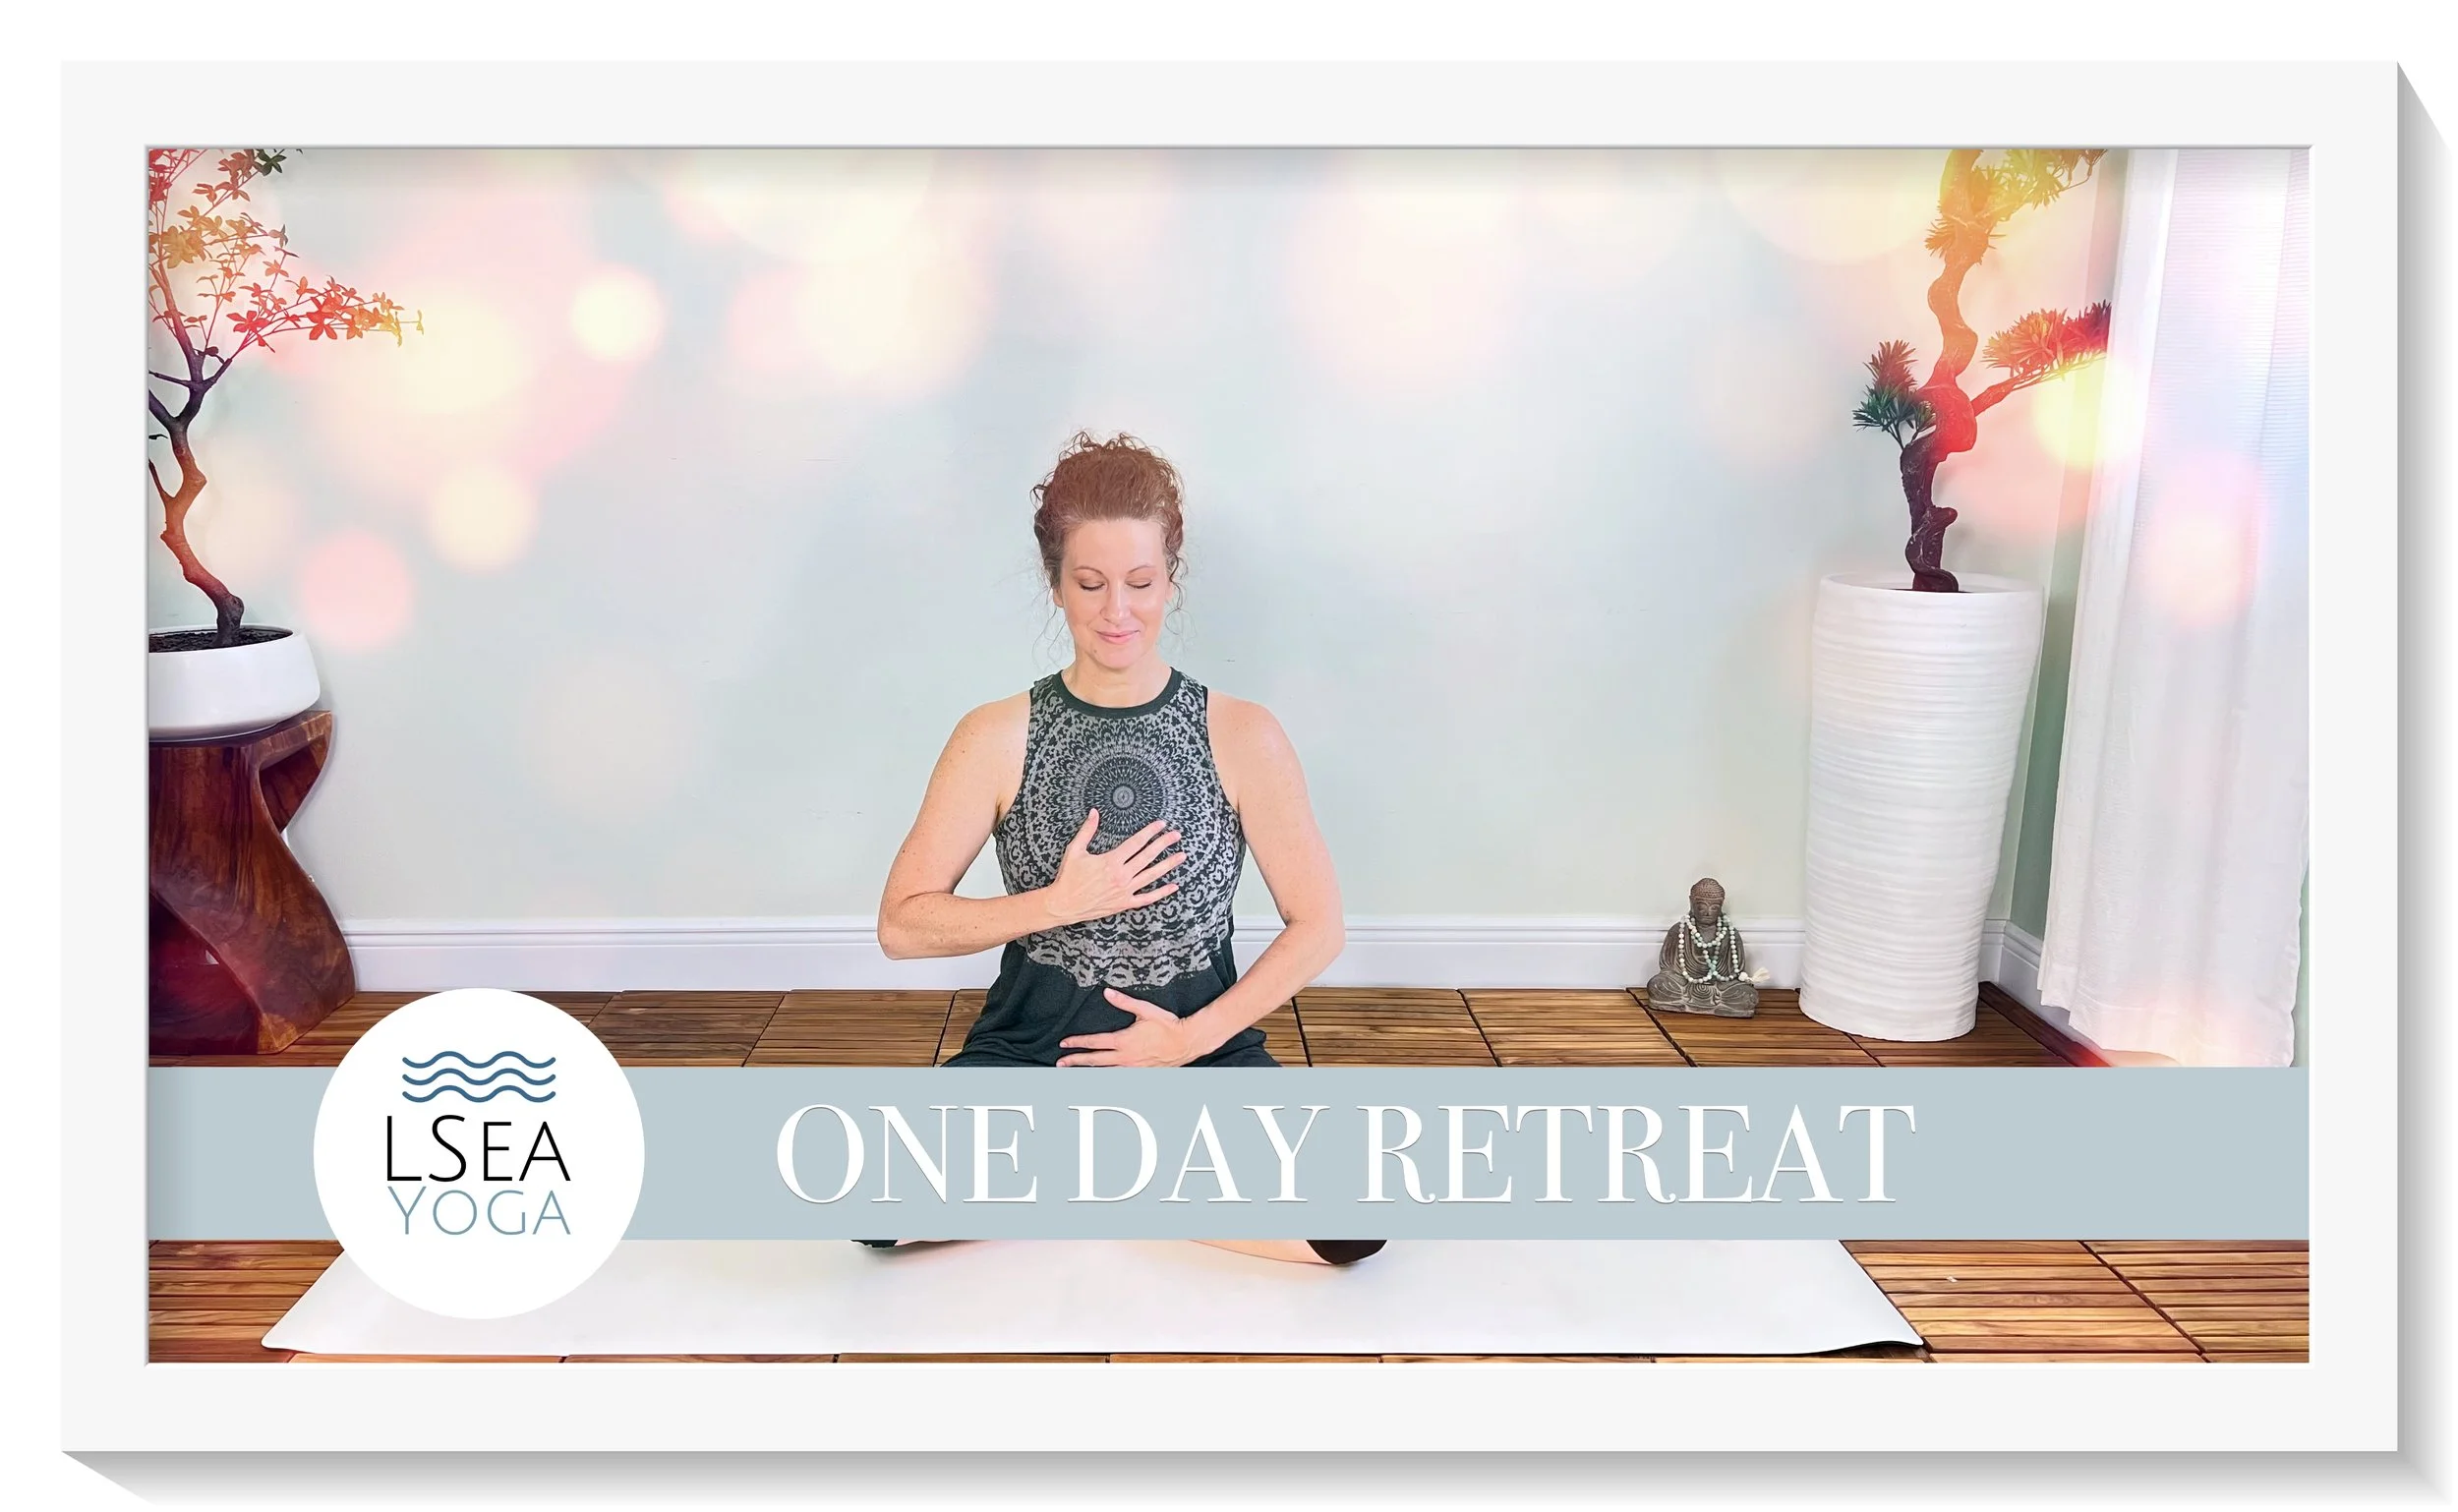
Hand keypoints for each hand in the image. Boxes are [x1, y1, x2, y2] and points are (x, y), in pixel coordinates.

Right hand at [1039, 808, 1185, 926]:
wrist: (1064, 904)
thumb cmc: (1068, 877)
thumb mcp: (1075, 850)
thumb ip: (1087, 830)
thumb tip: (1094, 812)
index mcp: (1111, 861)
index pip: (1136, 842)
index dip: (1150, 832)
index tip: (1161, 824)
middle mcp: (1121, 876)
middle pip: (1148, 856)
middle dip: (1164, 844)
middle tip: (1176, 835)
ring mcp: (1124, 891)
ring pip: (1152, 875)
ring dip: (1168, 865)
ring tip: (1182, 856)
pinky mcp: (1124, 904)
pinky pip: (1147, 899)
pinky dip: (1161, 893)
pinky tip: (1173, 886)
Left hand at [1058, 988, 1201, 1065]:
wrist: (1186, 1042)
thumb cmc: (1167, 1026)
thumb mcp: (1145, 1009)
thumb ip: (1124, 1002)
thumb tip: (1107, 992)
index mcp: (1123, 1041)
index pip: (1094, 1042)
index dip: (1077, 1043)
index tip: (1064, 1043)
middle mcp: (1125, 1057)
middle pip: (1094, 1061)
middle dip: (1075, 1061)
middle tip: (1060, 1064)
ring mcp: (1132, 1067)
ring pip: (1105, 1072)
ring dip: (1088, 1072)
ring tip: (1075, 1074)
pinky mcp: (1141, 1073)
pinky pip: (1119, 1077)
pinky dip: (1107, 1078)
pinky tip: (1101, 1079)